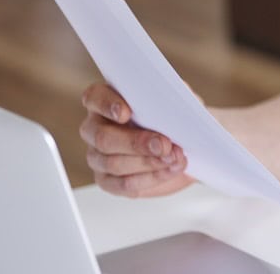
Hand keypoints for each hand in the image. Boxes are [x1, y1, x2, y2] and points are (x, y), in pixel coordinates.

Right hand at [79, 82, 193, 197]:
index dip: (107, 105)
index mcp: (106, 100)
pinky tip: (169, 170)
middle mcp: (95, 128)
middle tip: (164, 145)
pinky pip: (124, 184)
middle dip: (136, 143)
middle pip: (103, 138)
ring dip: (149, 162)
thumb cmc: (173, 116)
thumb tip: (168, 103)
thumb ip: (168, 96)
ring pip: (114, 163)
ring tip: (174, 157)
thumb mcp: (176, 99)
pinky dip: (151, 178)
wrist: (184, 145)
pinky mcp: (108, 180)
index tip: (126, 113)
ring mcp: (98, 156)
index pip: (94, 98)